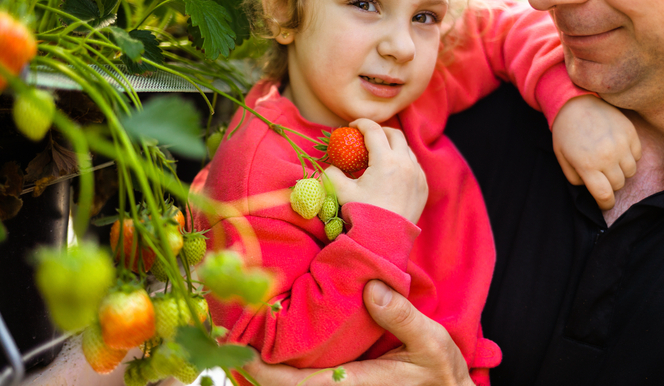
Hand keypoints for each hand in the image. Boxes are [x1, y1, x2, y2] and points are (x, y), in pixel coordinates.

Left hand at [237, 280, 473, 385]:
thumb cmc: (440, 374)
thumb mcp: (431, 343)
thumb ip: (402, 317)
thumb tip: (370, 287)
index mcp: (353, 384)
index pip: (294, 384)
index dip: (259, 371)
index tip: (233, 350)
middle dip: (250, 365)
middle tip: (223, 332)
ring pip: (292, 384)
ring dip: (263, 364)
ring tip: (239, 334)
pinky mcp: (346, 383)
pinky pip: (305, 378)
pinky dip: (282, 365)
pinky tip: (273, 342)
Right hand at [325, 118, 427, 222]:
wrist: (385, 241)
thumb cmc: (363, 215)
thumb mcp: (342, 192)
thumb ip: (332, 173)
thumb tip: (330, 165)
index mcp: (386, 161)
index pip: (374, 130)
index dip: (361, 124)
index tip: (352, 126)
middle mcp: (406, 164)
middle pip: (395, 134)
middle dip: (380, 131)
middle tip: (366, 136)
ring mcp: (418, 175)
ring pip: (407, 149)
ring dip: (393, 146)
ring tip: (380, 153)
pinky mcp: (423, 187)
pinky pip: (415, 166)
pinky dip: (403, 161)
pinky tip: (392, 171)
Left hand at [552, 95, 641, 209]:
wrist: (576, 103)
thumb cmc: (566, 132)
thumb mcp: (562, 158)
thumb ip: (575, 178)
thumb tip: (590, 188)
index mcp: (587, 165)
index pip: (604, 195)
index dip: (606, 204)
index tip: (605, 203)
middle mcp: (607, 156)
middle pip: (619, 184)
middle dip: (610, 184)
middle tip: (602, 175)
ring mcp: (621, 144)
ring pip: (631, 171)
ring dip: (621, 171)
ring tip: (609, 160)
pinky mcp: (630, 133)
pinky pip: (637, 155)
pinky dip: (629, 156)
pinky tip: (617, 148)